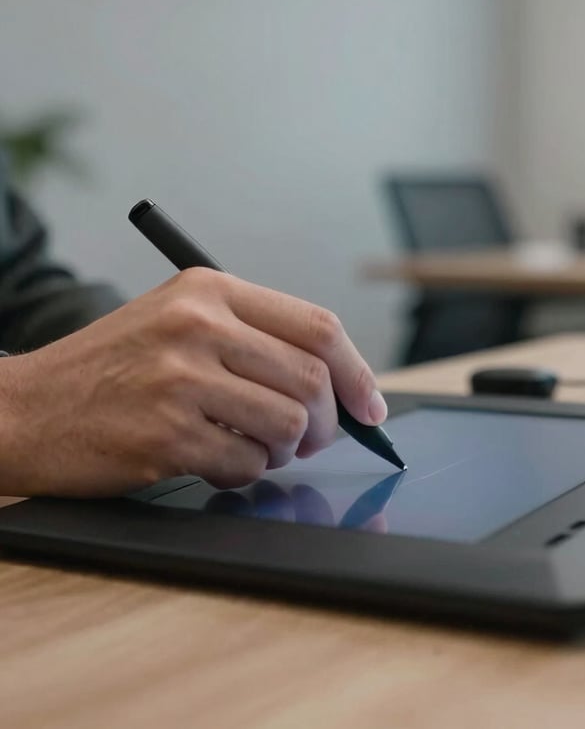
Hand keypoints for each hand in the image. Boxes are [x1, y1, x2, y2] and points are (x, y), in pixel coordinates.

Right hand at [0, 268, 386, 497]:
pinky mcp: (166, 435)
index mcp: (208, 288)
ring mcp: (181, 380)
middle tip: (313, 439)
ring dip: (284, 451)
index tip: (371, 406)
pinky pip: (245, 466)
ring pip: (287, 425)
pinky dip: (244, 474)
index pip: (317, 325)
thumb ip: (250, 335)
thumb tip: (337, 381)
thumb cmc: (110, 367)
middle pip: (312, 377)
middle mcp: (198, 325)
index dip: (357, 372)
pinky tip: (216, 462)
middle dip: (327, 422)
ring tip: (258, 449)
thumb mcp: (176, 318)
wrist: (26, 408)